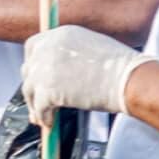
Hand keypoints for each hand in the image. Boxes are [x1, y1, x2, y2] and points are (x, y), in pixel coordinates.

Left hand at [22, 25, 147, 121]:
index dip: (33, 64)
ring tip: (42, 116)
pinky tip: (51, 124)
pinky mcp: (47, 91)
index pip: (33, 47)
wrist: (130, 78)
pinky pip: (39, 108)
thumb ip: (69, 55)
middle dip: (32, 86)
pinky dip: (43, 117)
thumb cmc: (121, 67)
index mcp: (60, 34)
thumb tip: (58, 76)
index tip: (36, 76)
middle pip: (28, 70)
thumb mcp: (91, 46)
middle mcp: (48, 49)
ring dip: (35, 104)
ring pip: (29, 90)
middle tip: (37, 101)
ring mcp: (45, 70)